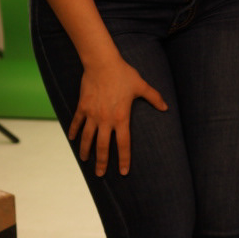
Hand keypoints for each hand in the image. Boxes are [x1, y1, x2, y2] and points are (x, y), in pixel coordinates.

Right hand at [67, 59, 167, 175]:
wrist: (102, 63)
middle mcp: (106, 120)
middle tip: (100, 174)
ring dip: (86, 150)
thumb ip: (154, 98)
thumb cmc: (123, 74)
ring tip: (85, 160)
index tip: (123, 172)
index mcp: (122, 118)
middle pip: (103, 146)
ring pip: (87, 138)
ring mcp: (92, 114)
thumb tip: (166, 107)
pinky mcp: (82, 107)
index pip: (124, 144)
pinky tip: (72, 139)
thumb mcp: (141, 86)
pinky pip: (76, 123)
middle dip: (102, 162)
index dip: (124, 159)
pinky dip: (73, 131)